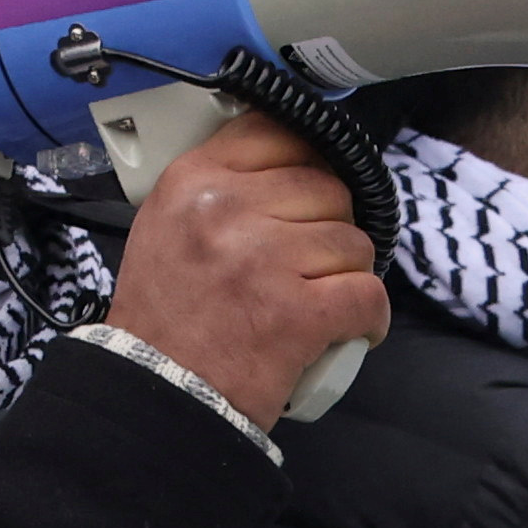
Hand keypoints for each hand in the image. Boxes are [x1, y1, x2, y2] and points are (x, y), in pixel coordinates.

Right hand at [98, 114, 382, 418]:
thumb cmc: (164, 319)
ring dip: (349, 275)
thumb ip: (217, 187)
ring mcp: (265, 260)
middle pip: (327, 189)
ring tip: (322, 301)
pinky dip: (369, 318)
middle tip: (314, 263)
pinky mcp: (298, 313)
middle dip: (331, 228)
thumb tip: (286, 164)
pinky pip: (367, 294)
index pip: (280, 134)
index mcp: (194, 181)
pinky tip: (351, 330)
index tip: (310, 194)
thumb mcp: (166, 226)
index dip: (309, 163)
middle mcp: (228, 210)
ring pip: (354, 243)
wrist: (158, 393)